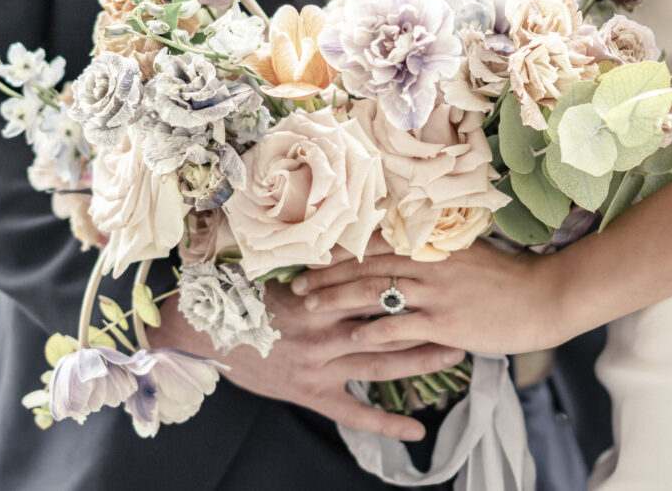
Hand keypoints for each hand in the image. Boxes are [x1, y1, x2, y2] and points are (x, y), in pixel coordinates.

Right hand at [147, 277, 464, 441]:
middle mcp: (324, 330)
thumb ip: (325, 264)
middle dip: (429, 320)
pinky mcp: (310, 394)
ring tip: (456, 354)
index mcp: (321, 296)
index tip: (444, 276)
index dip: (413, 281)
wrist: (205, 331)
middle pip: (388, 324)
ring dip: (420, 360)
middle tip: (466, 315)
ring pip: (380, 363)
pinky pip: (353, 414)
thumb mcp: (286, 272)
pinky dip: (384, 423)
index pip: (376, 287)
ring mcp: (319, 365)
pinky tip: (414, 430)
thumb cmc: (247, 297)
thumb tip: (361, 241)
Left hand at [291, 239, 577, 355]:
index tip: (314, 255)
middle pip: (365, 266)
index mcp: (432, 245)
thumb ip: (436, 251)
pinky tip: (349, 338)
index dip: (343, 250)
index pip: (376, 244)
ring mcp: (434, 293)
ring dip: (338, 300)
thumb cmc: (508, 279)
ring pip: (373, 292)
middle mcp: (427, 264)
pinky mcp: (442, 322)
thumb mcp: (469, 254)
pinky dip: (371, 331)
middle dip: (328, 275)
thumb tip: (408, 248)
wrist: (544, 298)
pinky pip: (398, 327)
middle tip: (298, 285)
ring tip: (311, 308)